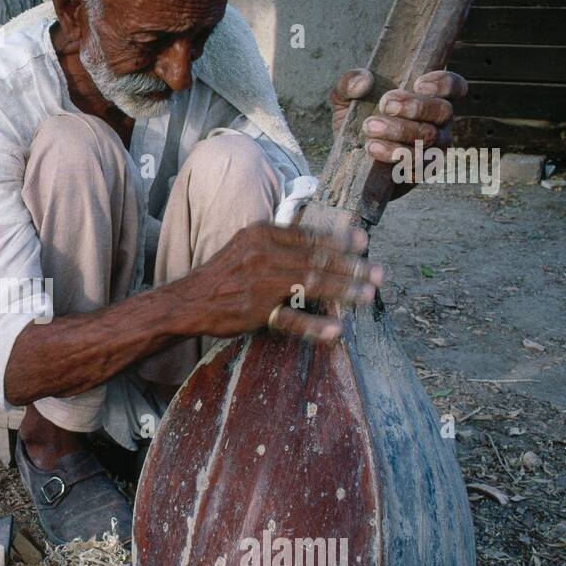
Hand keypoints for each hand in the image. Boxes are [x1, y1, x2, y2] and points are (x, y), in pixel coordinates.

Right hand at [173, 222, 383, 343]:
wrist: (187, 301)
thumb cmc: (221, 274)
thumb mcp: (245, 245)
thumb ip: (276, 241)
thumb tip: (312, 240)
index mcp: (261, 234)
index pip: (308, 235)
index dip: (338, 239)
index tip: (363, 241)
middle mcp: (263, 254)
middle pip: (316, 258)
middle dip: (351, 266)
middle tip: (378, 272)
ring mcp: (260, 283)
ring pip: (311, 284)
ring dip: (343, 290)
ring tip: (368, 295)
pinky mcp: (256, 312)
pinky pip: (290, 319)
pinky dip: (314, 326)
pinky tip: (335, 331)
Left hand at [329, 68, 466, 198]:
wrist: (347, 161)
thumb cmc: (356, 122)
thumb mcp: (345, 99)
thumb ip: (349, 82)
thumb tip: (364, 81)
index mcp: (429, 98)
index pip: (454, 86)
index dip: (445, 82)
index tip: (418, 83)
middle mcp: (438, 122)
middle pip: (443, 110)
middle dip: (415, 106)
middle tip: (386, 104)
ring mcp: (433, 149)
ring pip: (431, 138)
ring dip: (401, 131)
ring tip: (370, 126)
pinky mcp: (421, 171)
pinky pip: (419, 165)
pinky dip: (395, 155)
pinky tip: (373, 149)